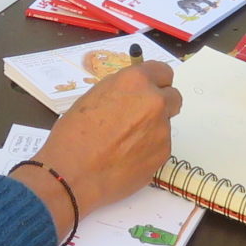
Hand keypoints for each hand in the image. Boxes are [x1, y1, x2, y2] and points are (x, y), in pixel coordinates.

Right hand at [24, 60, 180, 216]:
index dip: (156, 81)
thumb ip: (120, 91)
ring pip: (165, 125)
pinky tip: (125, 158)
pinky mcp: (163, 155)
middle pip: (173, 97)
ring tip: (123, 144)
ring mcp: (162, 130)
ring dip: (151, 129)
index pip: (163, 72)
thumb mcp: (93, 98)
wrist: (72, 173)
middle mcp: (155, 102)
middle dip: (161, 104)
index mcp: (135, 81)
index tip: (150, 89)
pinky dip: (148, 150)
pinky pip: (160, 147)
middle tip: (141, 116)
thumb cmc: (73, 134)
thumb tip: (133, 93)